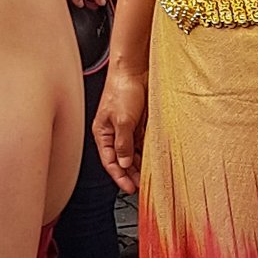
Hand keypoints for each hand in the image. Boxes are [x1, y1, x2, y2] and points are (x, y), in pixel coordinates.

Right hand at [92, 66, 146, 191]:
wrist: (135, 69)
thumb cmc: (122, 89)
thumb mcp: (122, 120)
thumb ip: (123, 143)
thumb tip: (123, 163)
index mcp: (102, 133)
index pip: (110, 161)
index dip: (119, 176)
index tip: (129, 187)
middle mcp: (114, 132)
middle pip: (121, 159)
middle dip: (130, 174)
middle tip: (142, 186)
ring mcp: (127, 128)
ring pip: (133, 153)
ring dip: (139, 165)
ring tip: (149, 177)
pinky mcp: (139, 123)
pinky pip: (142, 142)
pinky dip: (147, 152)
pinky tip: (154, 160)